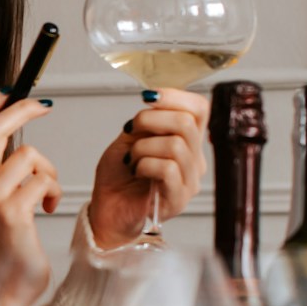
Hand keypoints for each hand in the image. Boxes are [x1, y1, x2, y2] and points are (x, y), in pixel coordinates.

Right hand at [0, 90, 61, 305]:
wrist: (4, 285)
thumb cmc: (5, 242)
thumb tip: (8, 129)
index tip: (8, 92)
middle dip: (22, 109)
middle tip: (43, 105)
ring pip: (27, 154)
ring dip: (48, 168)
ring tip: (47, 190)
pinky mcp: (12, 213)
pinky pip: (42, 180)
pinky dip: (54, 190)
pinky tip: (49, 206)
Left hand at [88, 88, 210, 248]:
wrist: (107, 209)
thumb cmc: (119, 176)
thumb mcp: (131, 138)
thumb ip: (148, 120)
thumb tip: (156, 98)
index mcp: (187, 141)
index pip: (199, 108)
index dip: (175, 95)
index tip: (148, 97)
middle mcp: (194, 160)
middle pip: (186, 123)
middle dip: (150, 119)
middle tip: (130, 131)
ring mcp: (189, 181)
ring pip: (176, 146)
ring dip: (143, 147)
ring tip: (131, 158)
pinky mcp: (178, 199)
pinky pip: (168, 169)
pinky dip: (144, 165)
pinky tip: (135, 171)